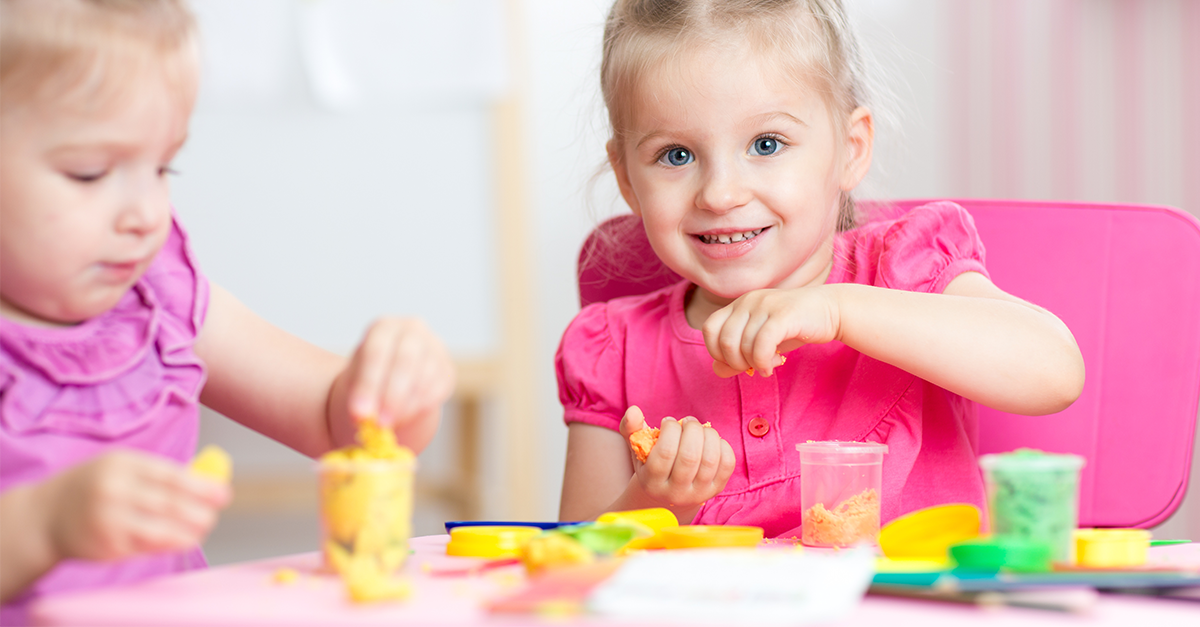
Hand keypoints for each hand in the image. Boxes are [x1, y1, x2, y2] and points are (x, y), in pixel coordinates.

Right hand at [40, 450, 229, 561]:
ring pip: (161, 529)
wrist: (43, 516)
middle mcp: (114, 490)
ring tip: (203, 528)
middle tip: (215, 514)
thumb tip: (209, 479)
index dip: (202, 487)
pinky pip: (146, 547)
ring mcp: (108, 520)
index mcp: (121, 464)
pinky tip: (182, 540)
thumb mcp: (119, 467)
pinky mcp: (106, 546)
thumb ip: (158, 473)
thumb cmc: (92, 487)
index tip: (224, 494)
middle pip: (170, 504)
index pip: (171, 476)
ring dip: (189, 531)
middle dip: (200, 511)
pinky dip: (169, 544)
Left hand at [342, 318, 454, 425]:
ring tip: (388, 425)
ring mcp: (434, 347)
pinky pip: (438, 389)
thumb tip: (363, 416)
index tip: (358, 413)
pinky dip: (420, 408)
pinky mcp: (447, 369)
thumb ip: (358, 395)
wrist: (393, 377)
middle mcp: (413, 330)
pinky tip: (404, 418)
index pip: (377, 351)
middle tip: (379, 423)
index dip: (368, 384)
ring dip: (406, 406)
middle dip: (391, 396)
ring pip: (425, 376)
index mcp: (384, 327)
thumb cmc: (370, 376)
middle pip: (405, 360)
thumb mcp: (355, 380)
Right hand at [618, 406, 734, 508]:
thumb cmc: (651, 464)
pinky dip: (722, 445)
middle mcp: (676, 493)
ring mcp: (698, 493)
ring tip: (700, 429)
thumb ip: (631, 429)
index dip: (670, 430)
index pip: (665, 453)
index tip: (668, 422)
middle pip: (690, 456)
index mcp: (653, 483)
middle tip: (688, 421)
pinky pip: (727, 464)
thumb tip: (634, 410)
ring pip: (710, 459)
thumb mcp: (637, 449)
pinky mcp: (716, 489)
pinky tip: (711, 440)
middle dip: (692, 429)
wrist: (669, 494)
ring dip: (708, 434)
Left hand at [702, 287, 839, 377]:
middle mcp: (747, 301)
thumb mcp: (761, 342)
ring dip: (755, 364)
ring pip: (743, 345)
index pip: (709, 329)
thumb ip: (737, 356)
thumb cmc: (793, 328)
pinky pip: (761, 344)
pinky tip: (773, 366)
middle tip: (754, 367)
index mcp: (738, 305)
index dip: (717, 352)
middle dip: (736, 363)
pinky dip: (763, 362)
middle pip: (724, 341)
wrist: (830, 310)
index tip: (738, 362)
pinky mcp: (783, 314)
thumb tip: (718, 369)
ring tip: (770, 365)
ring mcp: (765, 305)